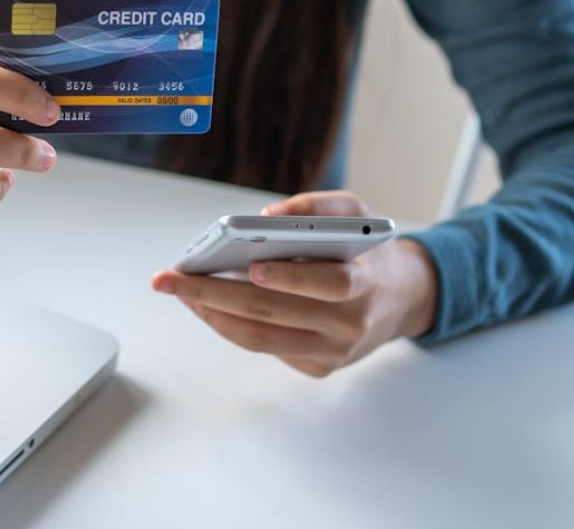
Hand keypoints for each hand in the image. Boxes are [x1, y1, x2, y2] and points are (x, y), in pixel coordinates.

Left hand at [151, 191, 437, 376]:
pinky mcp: (318, 367)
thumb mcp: (358, 214)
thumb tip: (268, 216)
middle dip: (213, 294)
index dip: (292, 278)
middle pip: (273, 313)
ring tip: (178, 292)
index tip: (252, 267)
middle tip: (170, 279)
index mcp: (365, 282)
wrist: (404, 298)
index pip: (330, 284)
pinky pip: (265, 347)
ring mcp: (332, 352)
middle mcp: (349, 324)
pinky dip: (230, 326)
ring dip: (211, 314)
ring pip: (260, 338)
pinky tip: (205, 304)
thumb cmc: (368, 251)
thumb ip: (318, 207)